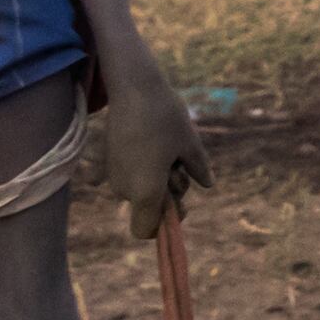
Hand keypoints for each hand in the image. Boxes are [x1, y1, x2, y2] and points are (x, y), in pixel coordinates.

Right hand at [99, 54, 211, 240]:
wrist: (133, 87)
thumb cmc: (166, 117)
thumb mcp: (191, 145)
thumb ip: (198, 170)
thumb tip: (207, 183)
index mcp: (145, 191)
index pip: (146, 231)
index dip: (164, 227)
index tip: (180, 205)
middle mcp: (125, 188)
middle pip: (150, 208)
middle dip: (169, 194)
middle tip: (180, 166)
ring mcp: (115, 174)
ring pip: (143, 189)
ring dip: (160, 177)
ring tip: (169, 147)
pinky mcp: (111, 159)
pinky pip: (134, 174)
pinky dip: (148, 165)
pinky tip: (155, 140)